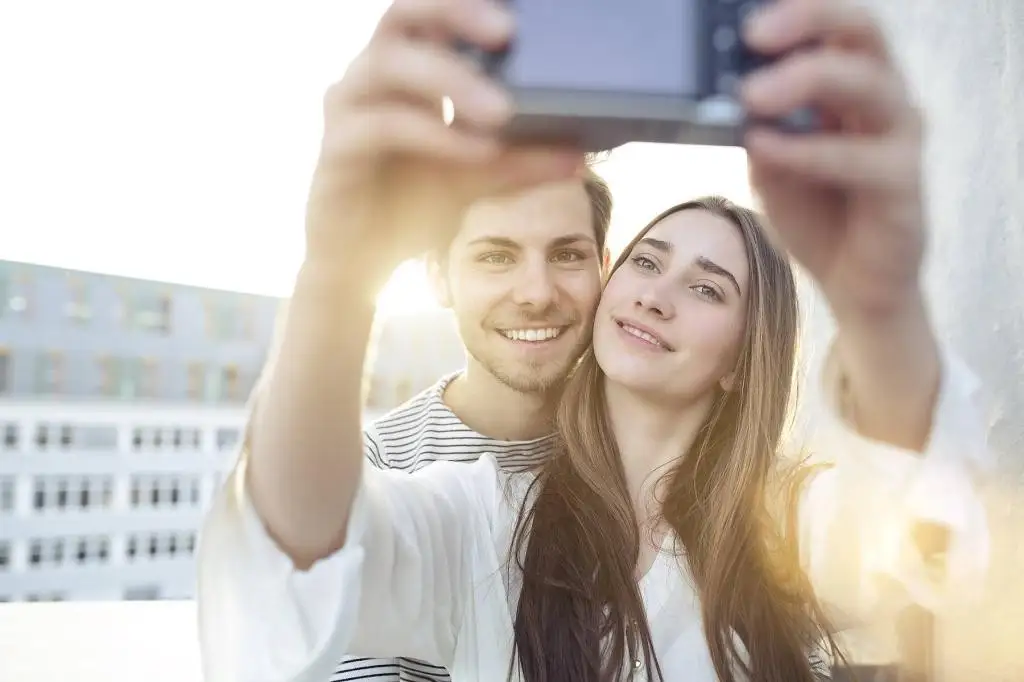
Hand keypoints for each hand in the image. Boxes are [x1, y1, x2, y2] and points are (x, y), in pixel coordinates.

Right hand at [305, 0, 581, 289]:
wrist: (363, 261)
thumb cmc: (413, 206)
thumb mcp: (479, 178)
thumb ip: (522, 162)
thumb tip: (580, 155)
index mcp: (407, 67)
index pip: (432, 11)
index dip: (465, 1)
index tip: (518, 7)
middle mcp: (372, 74)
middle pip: (403, 13)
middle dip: (455, 13)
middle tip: (507, 32)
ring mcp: (349, 107)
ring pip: (390, 64)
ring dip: (450, 80)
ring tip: (502, 111)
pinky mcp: (336, 149)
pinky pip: (384, 126)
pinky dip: (435, 135)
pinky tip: (477, 152)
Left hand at [740, 0, 926, 324]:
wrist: (852, 283)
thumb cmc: (817, 213)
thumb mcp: (771, 162)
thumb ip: (757, 125)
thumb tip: (722, 92)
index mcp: (853, 85)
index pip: (837, 27)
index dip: (802, 13)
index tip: (750, 22)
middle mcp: (885, 100)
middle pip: (863, 35)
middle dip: (810, 23)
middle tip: (755, 36)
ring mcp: (901, 139)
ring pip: (869, 85)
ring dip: (806, 81)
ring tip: (751, 95)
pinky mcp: (904, 184)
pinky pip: (859, 158)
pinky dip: (808, 150)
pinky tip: (767, 147)